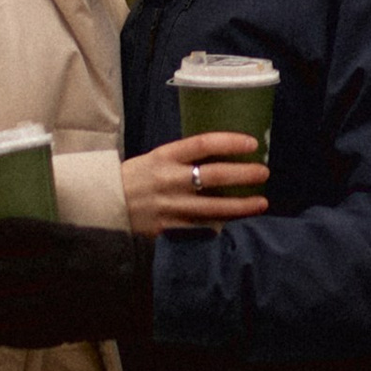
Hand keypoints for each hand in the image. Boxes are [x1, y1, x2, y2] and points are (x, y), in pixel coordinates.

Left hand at [0, 219, 153, 349]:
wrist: (156, 289)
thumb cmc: (121, 256)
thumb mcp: (85, 235)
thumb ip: (49, 238)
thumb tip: (6, 243)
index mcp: (66, 239)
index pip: (10, 232)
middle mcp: (59, 269)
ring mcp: (60, 303)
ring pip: (1, 309)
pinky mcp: (64, 330)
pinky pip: (20, 336)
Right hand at [121, 131, 268, 236]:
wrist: (106, 204)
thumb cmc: (139, 177)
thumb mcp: (158, 158)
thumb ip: (186, 157)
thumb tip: (226, 153)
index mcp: (165, 156)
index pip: (203, 144)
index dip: (230, 142)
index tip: (252, 144)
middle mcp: (168, 180)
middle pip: (213, 176)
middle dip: (243, 174)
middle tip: (264, 172)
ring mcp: (170, 206)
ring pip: (213, 207)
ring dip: (241, 206)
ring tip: (262, 202)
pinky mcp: (169, 228)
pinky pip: (201, 227)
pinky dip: (221, 225)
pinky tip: (238, 223)